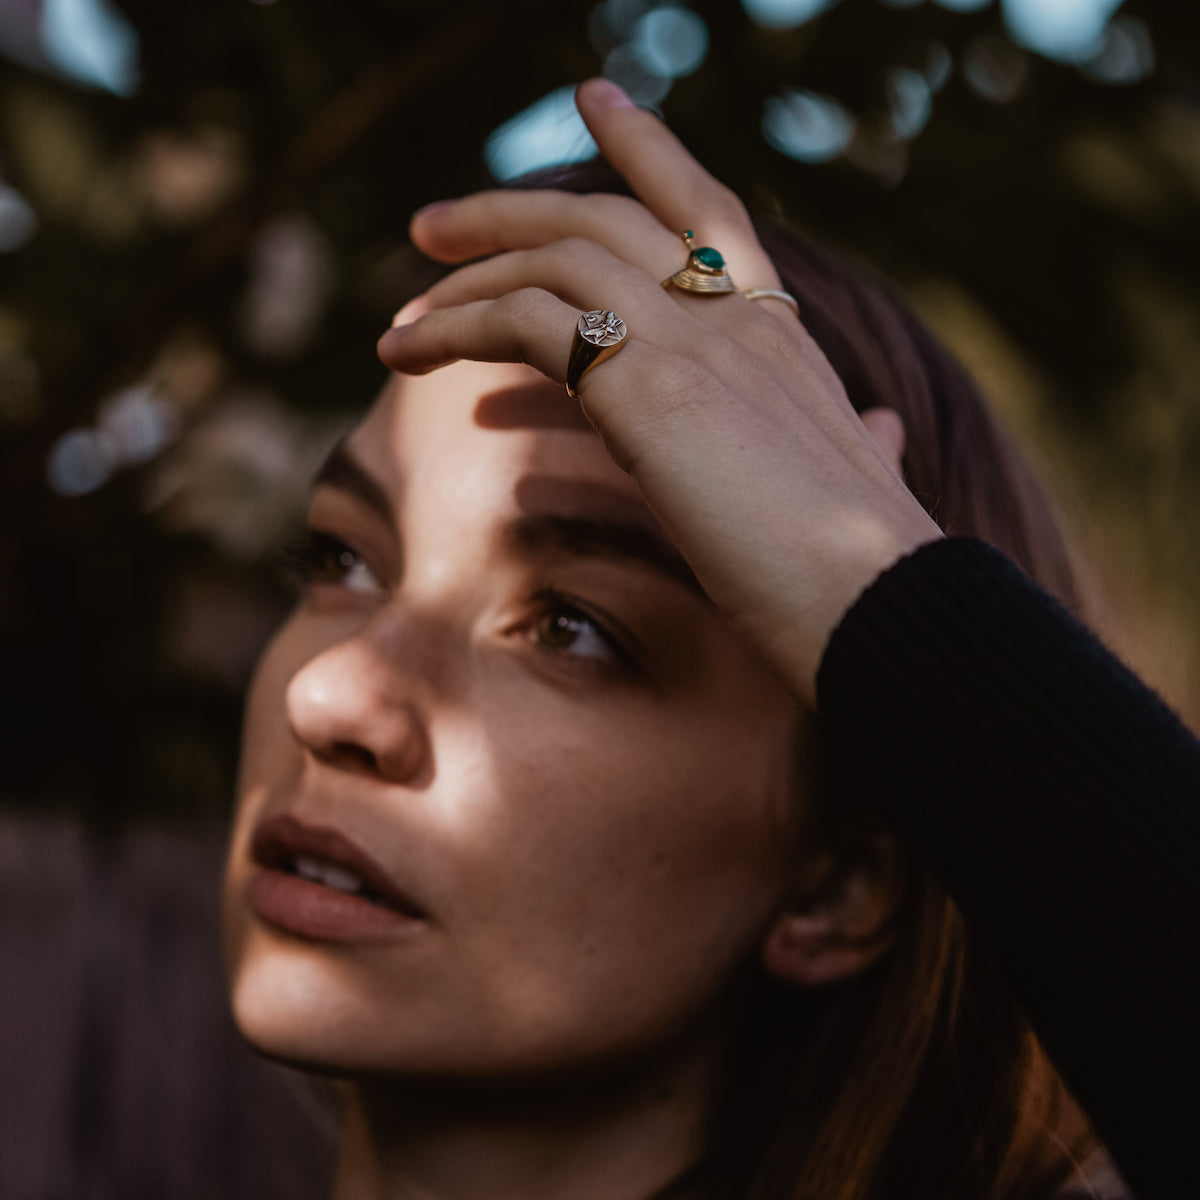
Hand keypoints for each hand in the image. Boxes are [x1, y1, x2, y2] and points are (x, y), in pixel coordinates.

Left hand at [377, 78, 940, 709]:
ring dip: (462, 274)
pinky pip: (522, 322)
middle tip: (432, 225)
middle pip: (604, 216)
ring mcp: (694, 341)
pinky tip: (406, 352)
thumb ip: (866, 440)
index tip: (595, 99)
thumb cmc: (861, 568)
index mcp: (780, 335)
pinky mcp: (646, 386)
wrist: (878, 605)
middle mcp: (736, 318)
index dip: (649, 145)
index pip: (708, 208)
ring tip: (400, 309)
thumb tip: (886, 428)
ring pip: (554, 257)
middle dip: (507, 212)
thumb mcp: (865, 480)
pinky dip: (452, 327)